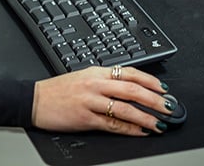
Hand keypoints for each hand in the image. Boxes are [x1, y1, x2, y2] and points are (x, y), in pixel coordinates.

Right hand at [32, 66, 169, 135]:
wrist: (34, 100)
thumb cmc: (58, 90)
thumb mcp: (83, 77)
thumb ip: (104, 80)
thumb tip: (129, 86)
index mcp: (96, 72)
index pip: (130, 73)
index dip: (150, 81)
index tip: (163, 89)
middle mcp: (95, 84)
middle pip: (132, 90)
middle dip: (154, 99)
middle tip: (169, 107)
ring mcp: (90, 101)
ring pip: (125, 108)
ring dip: (145, 116)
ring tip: (159, 123)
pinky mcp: (85, 118)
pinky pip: (112, 124)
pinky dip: (129, 128)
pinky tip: (140, 131)